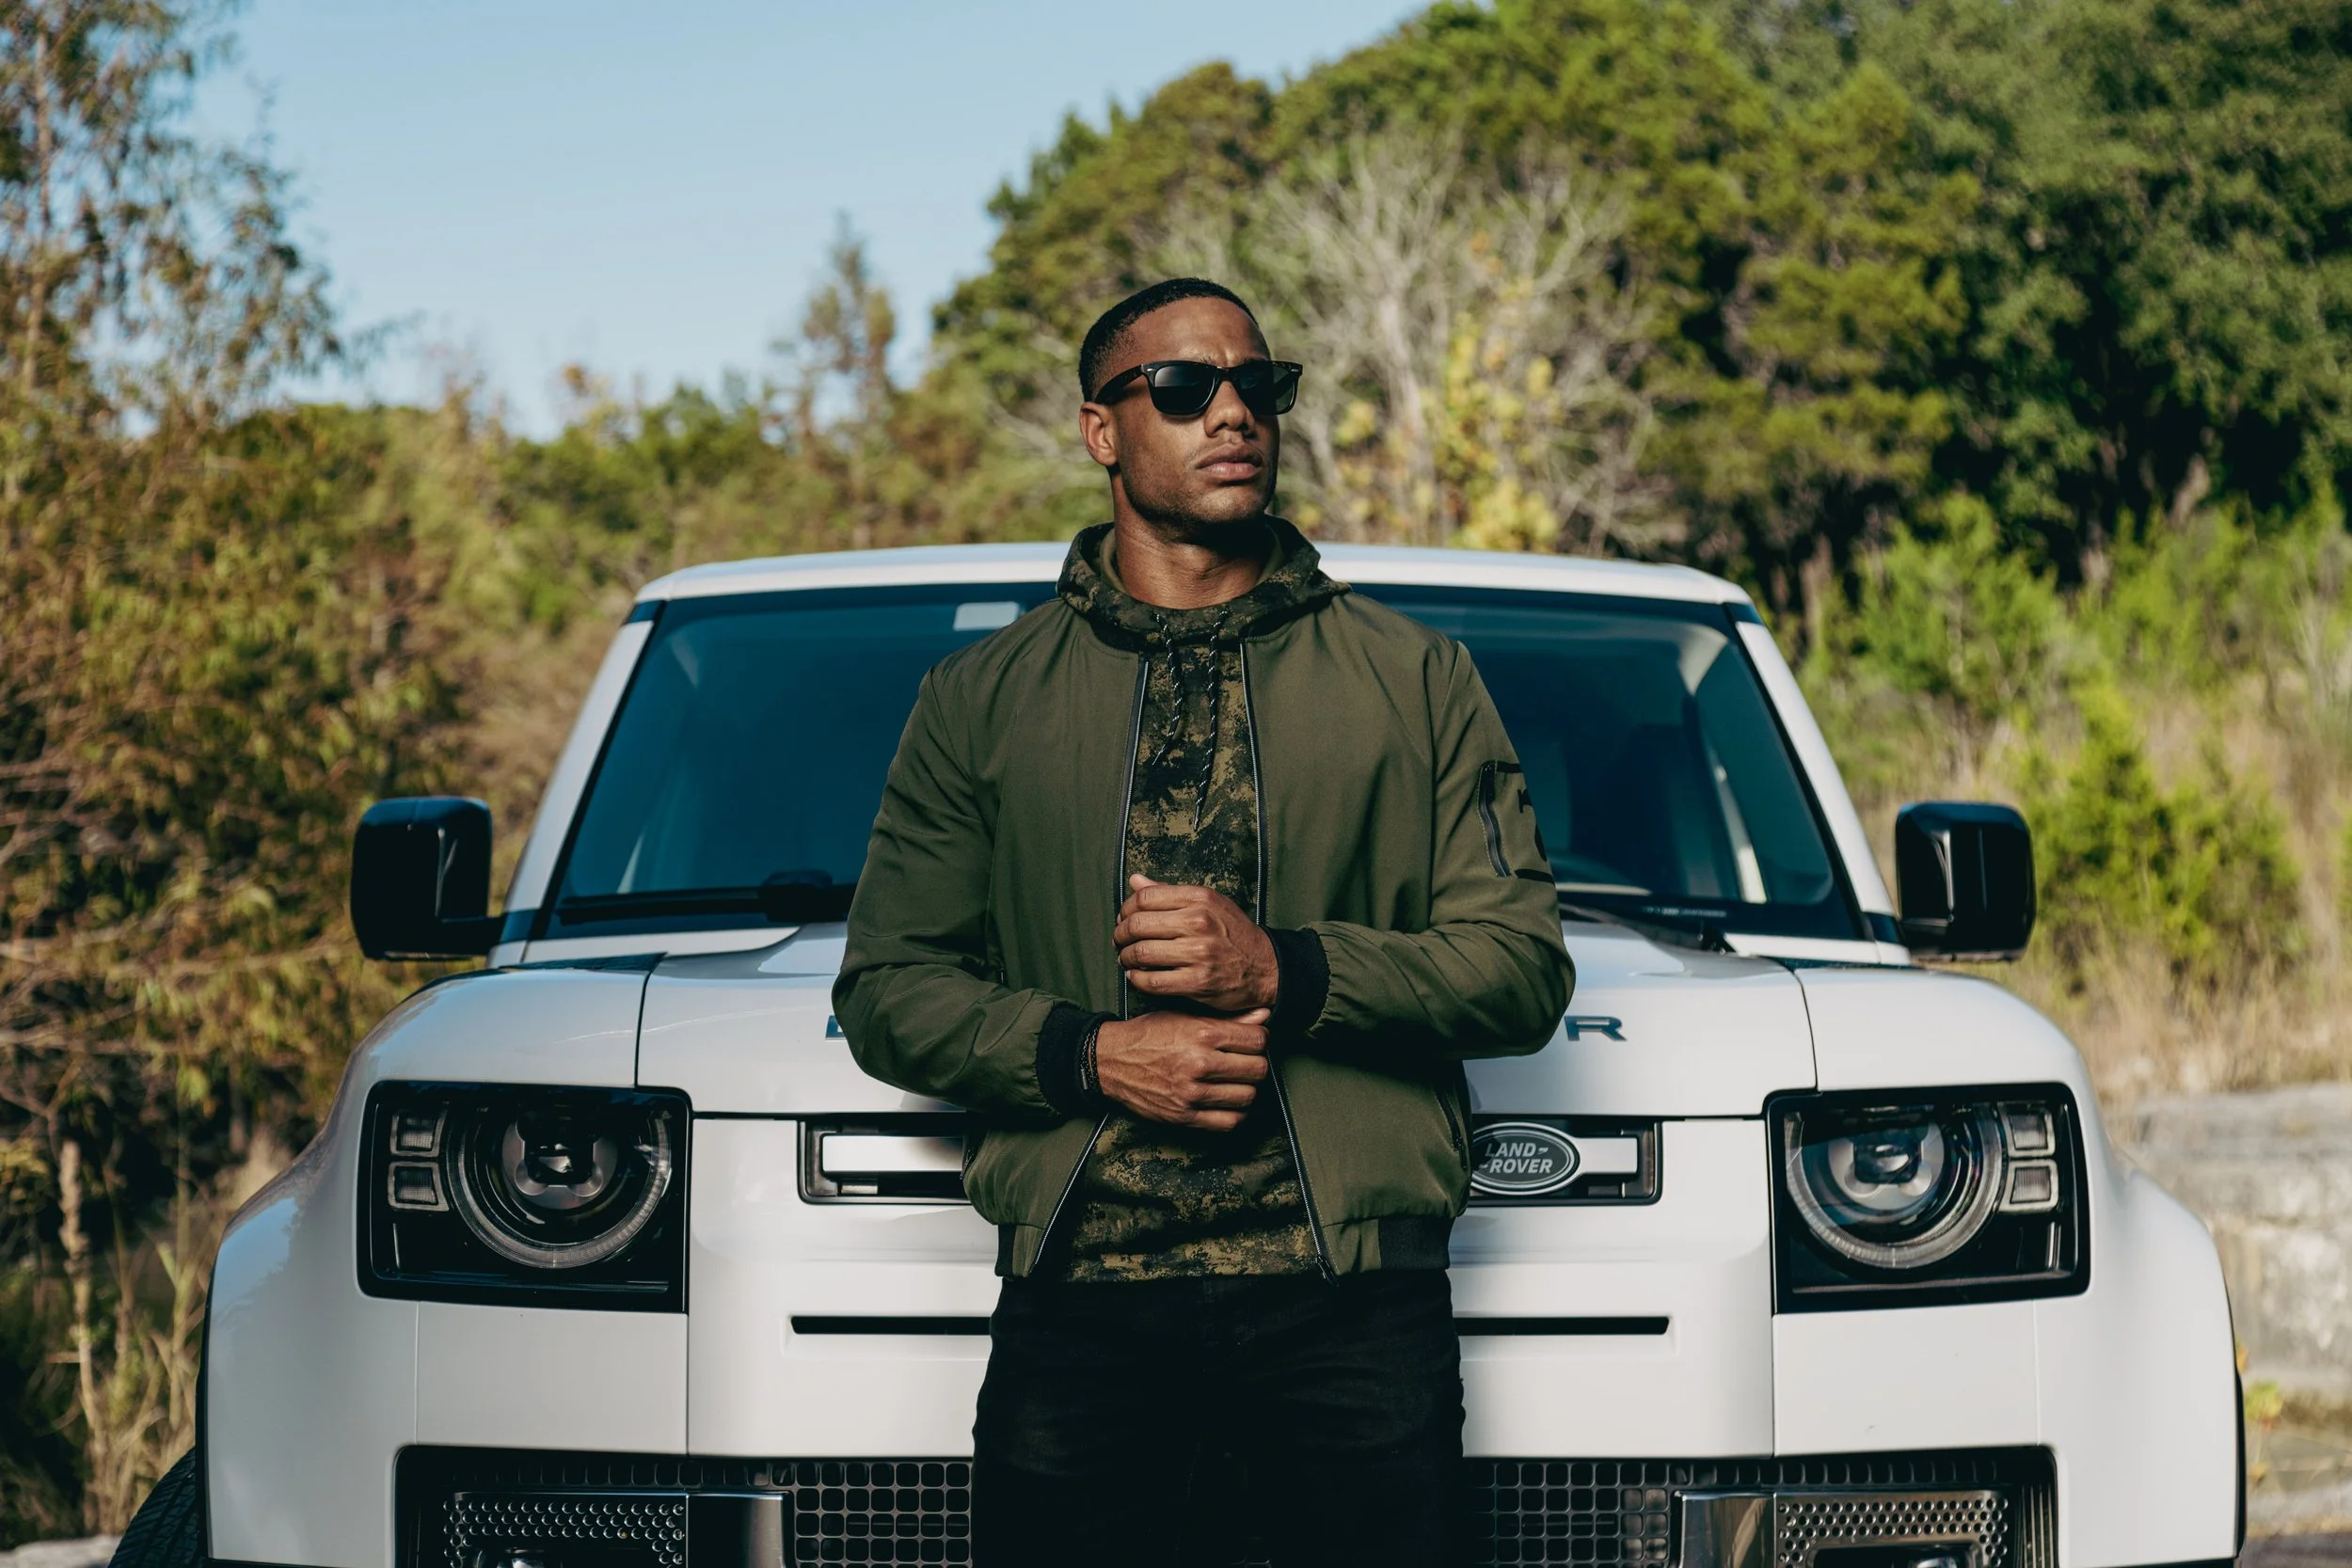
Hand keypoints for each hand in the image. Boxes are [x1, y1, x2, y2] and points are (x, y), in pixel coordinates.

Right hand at [1093, 1007, 1270, 1130]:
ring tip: (1236, 1081)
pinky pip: (1229, 1121)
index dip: (1259, 1039)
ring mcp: (1192, 1093)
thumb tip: (1265, 1017)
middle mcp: (1199, 1064)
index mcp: (1202, 1034)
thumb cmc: (1149, 1035)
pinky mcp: (1185, 1116)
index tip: (1251, 1042)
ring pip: (1248, 1096)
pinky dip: (1236, 1113)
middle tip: (1245, 1062)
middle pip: (1257, 1069)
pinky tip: (1228, 1102)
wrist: (1111, 1061)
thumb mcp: (1185, 1017)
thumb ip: (1227, 1019)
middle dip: (1256, 1064)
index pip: (1258, 1040)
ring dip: (1247, 1089)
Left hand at [1113, 874, 1279, 1012]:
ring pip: (1141, 953)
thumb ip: (1169, 893)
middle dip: (1120, 935)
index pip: (1145, 897)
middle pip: (1138, 924)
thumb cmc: (1234, 934)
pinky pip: (1152, 981)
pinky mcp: (1197, 982)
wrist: (1266, 967)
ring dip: (1125, 958)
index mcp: (1200, 898)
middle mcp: (1199, 922)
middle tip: (1119, 941)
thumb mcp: (1209, 903)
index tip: (1124, 918)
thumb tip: (1135, 880)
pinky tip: (1136, 976)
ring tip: (1126, 959)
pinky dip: (1136, 979)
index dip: (1126, 909)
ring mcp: (1198, 953)